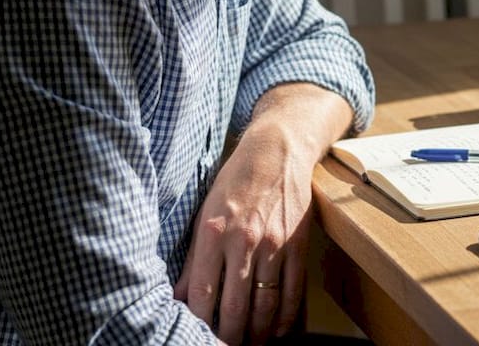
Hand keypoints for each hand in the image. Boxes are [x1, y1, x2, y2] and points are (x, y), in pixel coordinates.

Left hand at [174, 131, 311, 344]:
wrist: (277, 152)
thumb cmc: (235, 181)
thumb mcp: (205, 213)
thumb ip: (194, 258)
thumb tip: (180, 295)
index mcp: (214, 233)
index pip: (204, 292)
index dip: (200, 323)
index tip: (197, 340)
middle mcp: (244, 241)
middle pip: (235, 305)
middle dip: (229, 335)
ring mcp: (274, 244)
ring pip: (265, 303)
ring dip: (258, 332)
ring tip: (251, 345)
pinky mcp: (298, 244)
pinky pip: (293, 289)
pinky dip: (287, 315)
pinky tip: (280, 329)